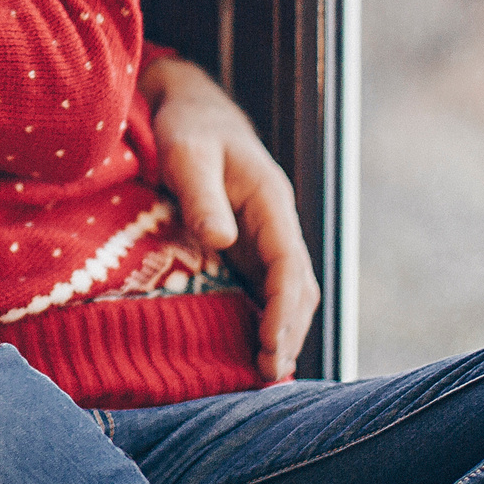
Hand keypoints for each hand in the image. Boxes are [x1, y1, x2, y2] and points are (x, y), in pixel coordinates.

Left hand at [142, 56, 319, 382]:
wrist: (188, 108)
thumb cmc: (186, 127)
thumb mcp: (188, 154)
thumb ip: (202, 195)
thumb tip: (221, 241)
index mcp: (271, 201)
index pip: (289, 264)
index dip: (284, 308)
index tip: (270, 344)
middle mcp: (274, 222)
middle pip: (297, 285)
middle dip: (289, 330)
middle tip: (268, 375)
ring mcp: (262, 235)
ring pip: (286, 290)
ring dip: (281, 329)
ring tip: (265, 374)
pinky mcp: (245, 244)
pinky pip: (263, 286)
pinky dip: (264, 318)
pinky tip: (249, 348)